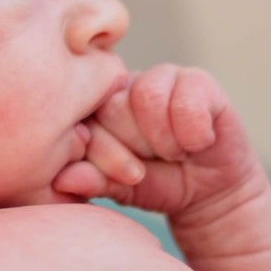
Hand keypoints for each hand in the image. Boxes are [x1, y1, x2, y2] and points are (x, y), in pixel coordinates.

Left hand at [53, 65, 263, 218]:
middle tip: (151, 164)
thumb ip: (93, 180)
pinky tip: (199, 143)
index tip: (127, 177)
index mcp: (95, 107)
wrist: (208, 193)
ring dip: (164, 140)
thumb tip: (62, 179)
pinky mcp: (198, 80)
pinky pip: (187, 99)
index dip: (104, 152)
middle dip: (134, 147)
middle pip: (112, 105)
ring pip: (147, 96)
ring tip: (174, 153)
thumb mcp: (120, 189)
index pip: (82, 118)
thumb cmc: (154, 184)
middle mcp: (123, 85)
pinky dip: (194, 134)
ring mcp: (160, 77)